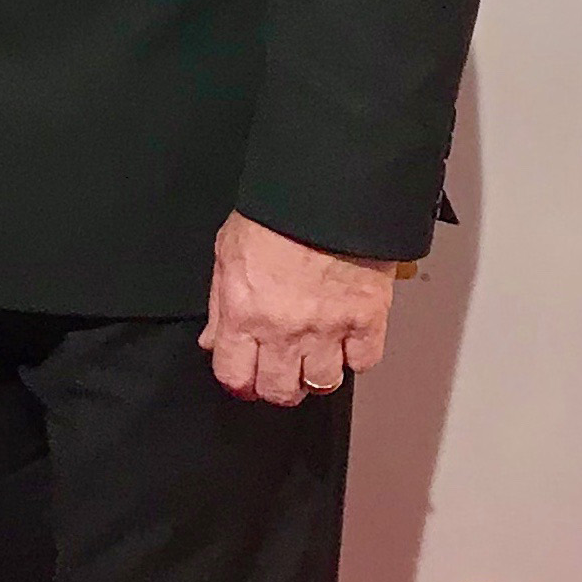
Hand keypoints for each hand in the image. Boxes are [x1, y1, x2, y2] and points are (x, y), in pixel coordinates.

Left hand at [200, 212, 394, 405]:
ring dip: (316, 374)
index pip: (234, 376)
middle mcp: (284, 330)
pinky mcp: (368, 319)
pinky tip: (346, 338)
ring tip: (314, 355)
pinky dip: (356, 355)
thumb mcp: (227, 251)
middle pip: (280, 390)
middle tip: (280, 368)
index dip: (238, 380)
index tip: (245, 376)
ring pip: (322, 384)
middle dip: (277, 384)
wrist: (327, 190)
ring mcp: (329, 329)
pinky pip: (364, 362)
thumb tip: (213, 340)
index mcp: (244, 313)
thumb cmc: (275, 213)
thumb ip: (219, 303)